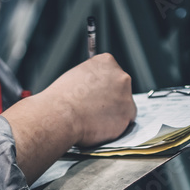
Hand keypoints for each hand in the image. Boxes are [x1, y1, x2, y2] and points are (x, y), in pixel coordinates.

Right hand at [3, 54, 134, 182]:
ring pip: (124, 107)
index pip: (112, 73)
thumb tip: (96, 87)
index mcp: (107, 62)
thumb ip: (93, 78)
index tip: (96, 94)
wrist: (61, 115)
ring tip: (94, 118)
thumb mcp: (77, 75)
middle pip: (122, 89)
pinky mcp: (128, 116)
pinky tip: (99, 126)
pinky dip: (114, 127)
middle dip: (111, 99)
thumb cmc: (63, 97)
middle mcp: (121, 76)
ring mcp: (126, 96)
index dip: (103, 87)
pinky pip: (124, 123)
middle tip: (94, 108)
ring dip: (113, 113)